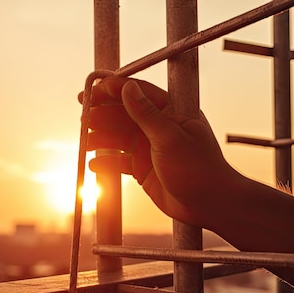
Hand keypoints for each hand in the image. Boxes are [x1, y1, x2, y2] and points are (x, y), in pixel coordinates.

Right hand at [80, 77, 239, 227]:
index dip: (114, 90)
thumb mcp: (170, 138)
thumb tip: (128, 88)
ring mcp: (150, 148)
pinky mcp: (143, 169)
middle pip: (124, 115)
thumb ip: (146, 114)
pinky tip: (93, 164)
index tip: (92, 91)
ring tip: (85, 141)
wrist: (210, 204)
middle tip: (83, 117)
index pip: (138, 93)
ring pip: (118, 138)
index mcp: (171, 112)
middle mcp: (158, 127)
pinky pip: (119, 162)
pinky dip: (106, 162)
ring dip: (101, 138)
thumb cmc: (199, 168)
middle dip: (102, 115)